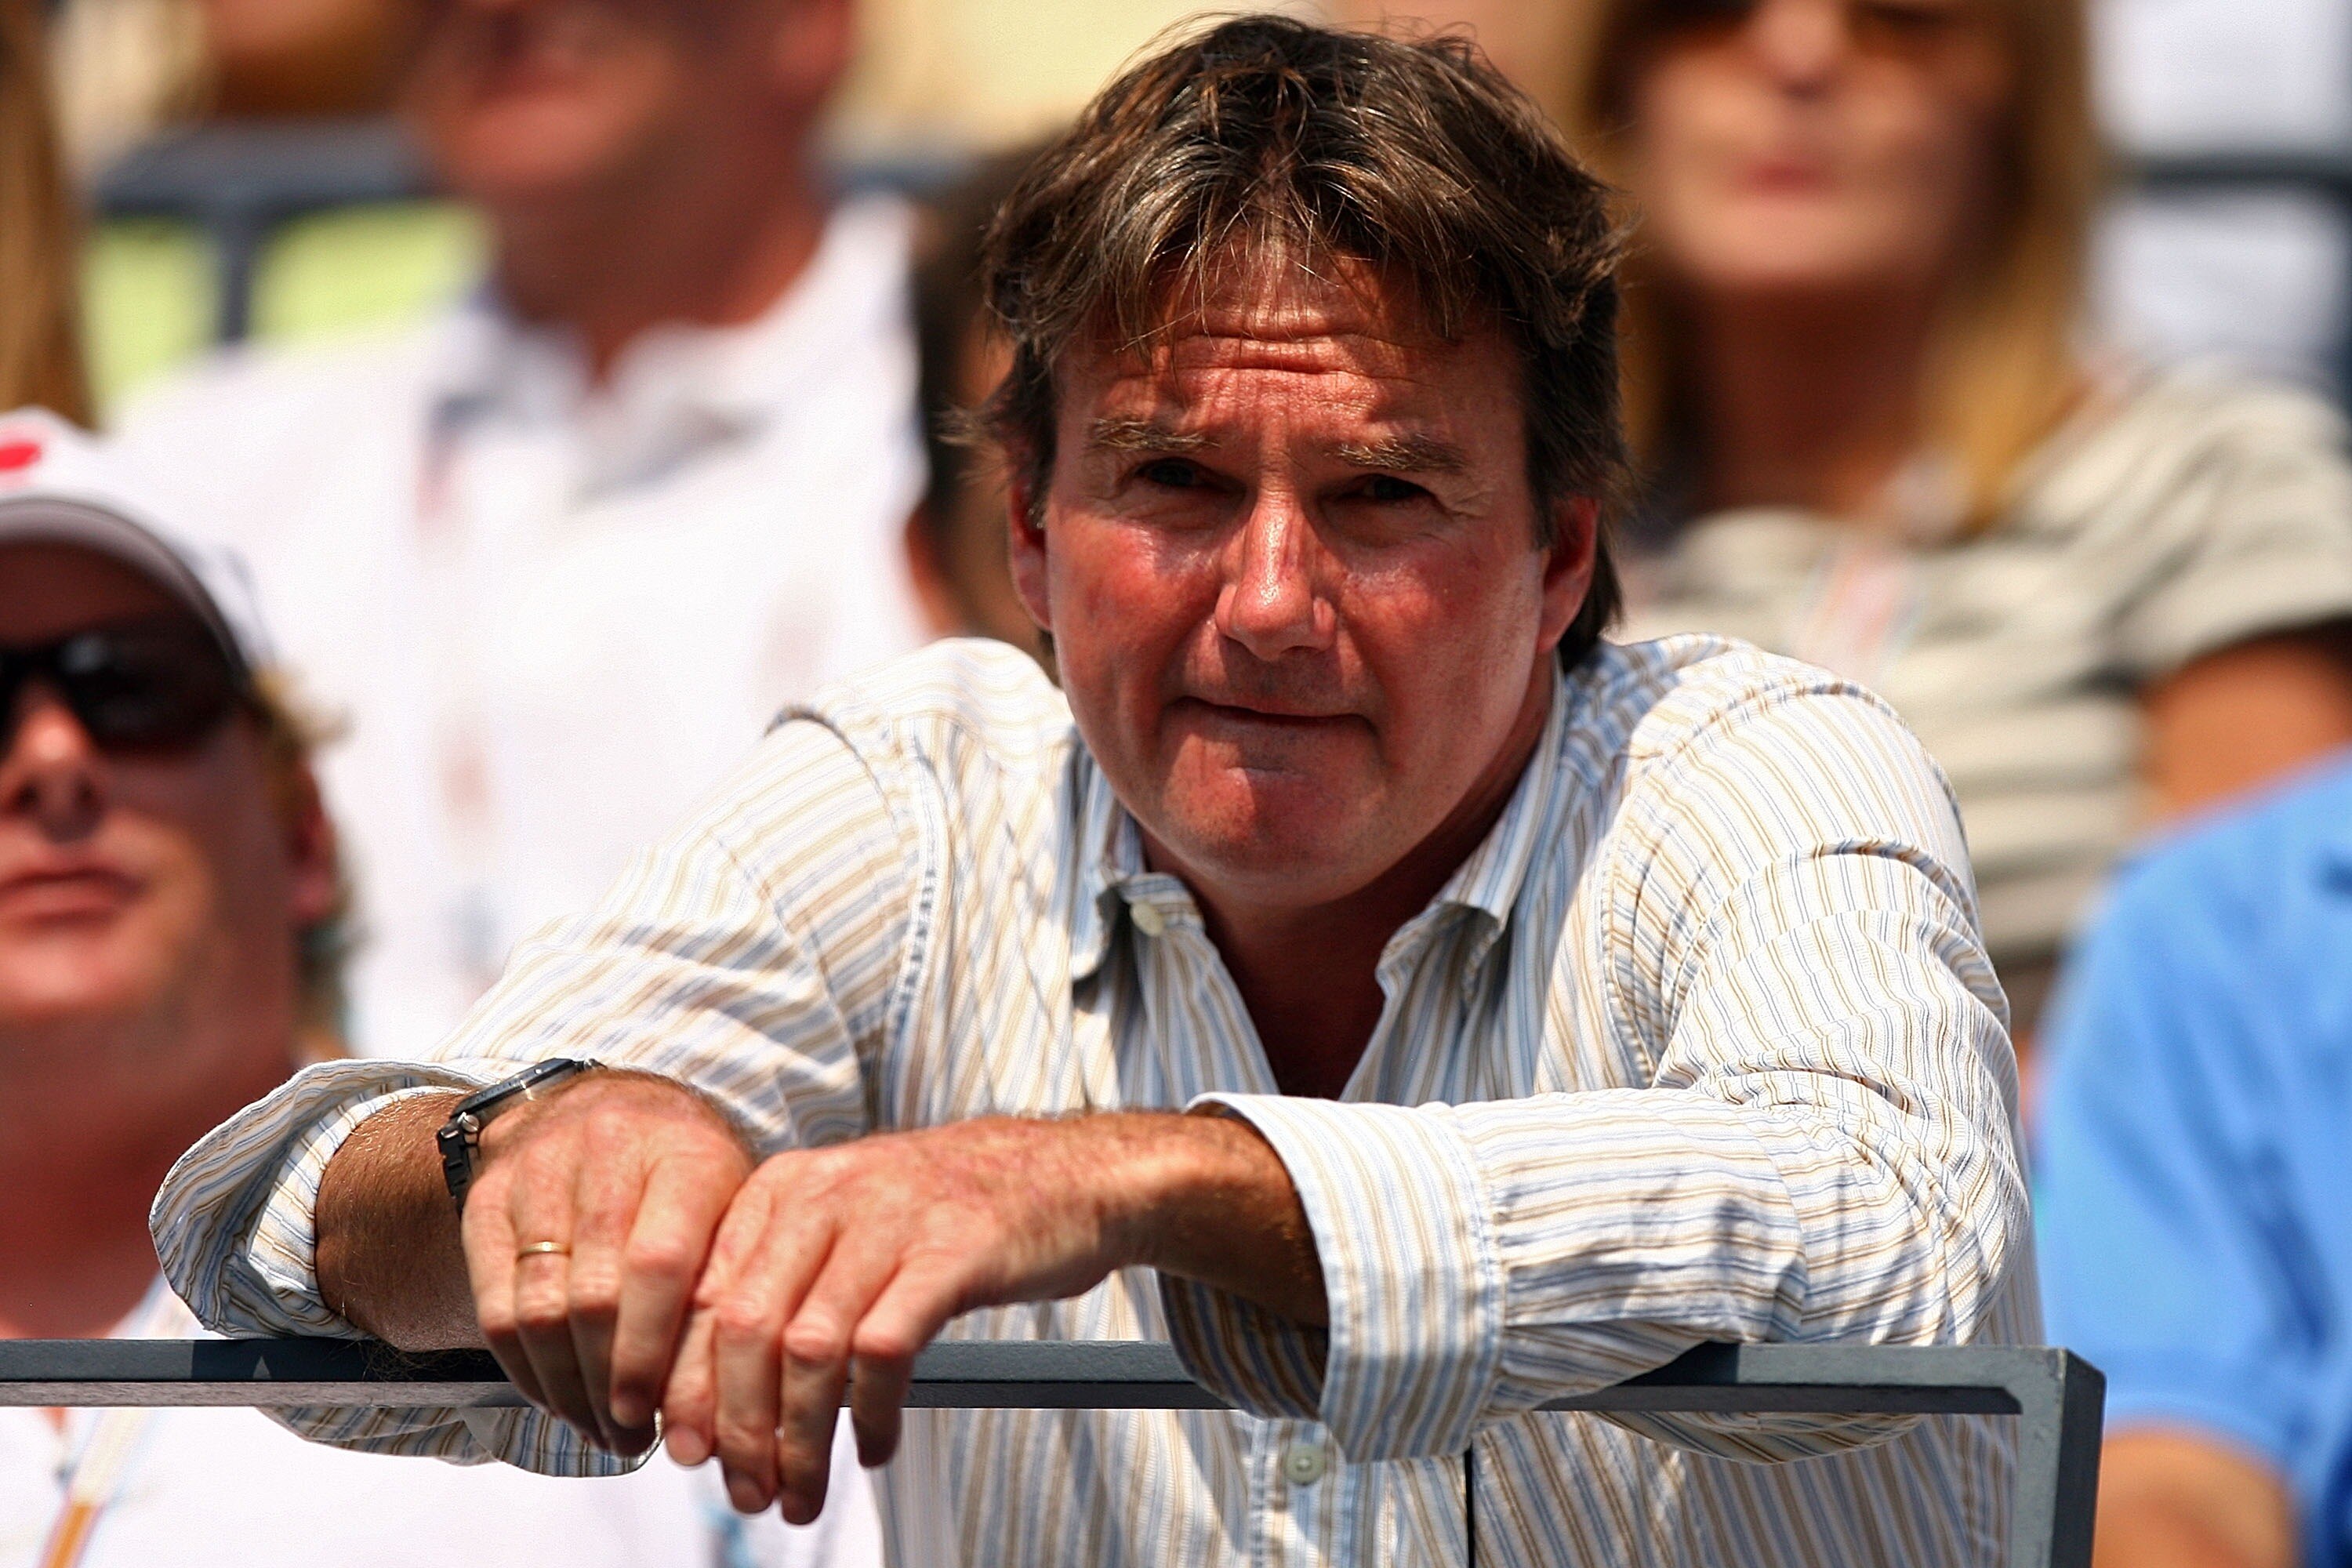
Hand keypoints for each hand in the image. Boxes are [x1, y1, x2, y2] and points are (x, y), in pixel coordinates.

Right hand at [459, 1070, 753, 1452]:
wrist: (605, 1103)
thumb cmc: (688, 1175)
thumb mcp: (732, 1207)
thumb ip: (729, 1285)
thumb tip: (720, 1401)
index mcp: (683, 1154)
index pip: (658, 1264)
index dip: (649, 1351)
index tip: (653, 1415)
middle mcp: (606, 1150)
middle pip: (593, 1297)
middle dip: (608, 1385)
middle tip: (630, 1439)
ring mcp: (538, 1171)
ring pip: (538, 1311)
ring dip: (567, 1389)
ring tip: (599, 1430)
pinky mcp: (487, 1199)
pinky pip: (496, 1309)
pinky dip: (526, 1371)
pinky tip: (558, 1399)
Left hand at [659, 1110, 1324, 1523]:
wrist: (1063, 1173)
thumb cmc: (950, 1210)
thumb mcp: (846, 1222)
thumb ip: (781, 1283)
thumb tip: (713, 1389)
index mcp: (786, 1188)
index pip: (704, 1298)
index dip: (685, 1386)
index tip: (686, 1450)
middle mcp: (828, 1195)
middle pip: (746, 1330)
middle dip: (737, 1427)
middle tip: (745, 1488)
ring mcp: (890, 1220)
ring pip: (810, 1351)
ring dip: (800, 1438)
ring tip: (803, 1488)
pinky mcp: (950, 1252)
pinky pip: (886, 1350)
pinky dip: (871, 1413)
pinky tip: (874, 1445)